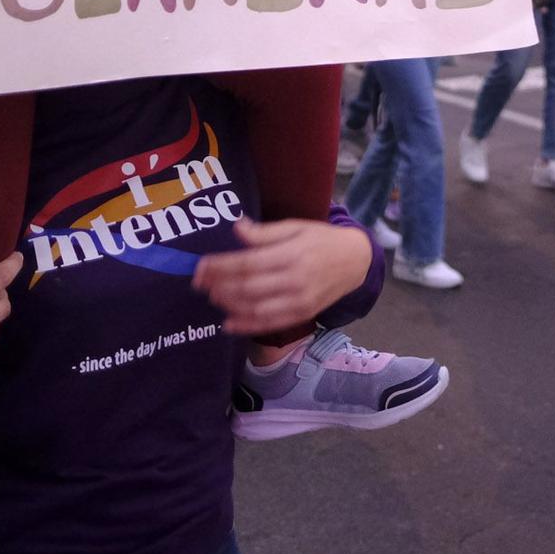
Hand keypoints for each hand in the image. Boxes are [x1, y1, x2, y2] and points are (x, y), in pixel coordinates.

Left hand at [192, 218, 372, 335]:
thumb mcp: (297, 227)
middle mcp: (295, 280)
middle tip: (198, 283)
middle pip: (248, 287)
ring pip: (256, 308)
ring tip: (212, 297)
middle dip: (219, 286)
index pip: (248, 263)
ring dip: (230, 305)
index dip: (221, 266)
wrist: (356, 261)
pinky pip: (271, 324)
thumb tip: (237, 228)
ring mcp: (299, 301)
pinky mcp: (302, 314)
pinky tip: (229, 323)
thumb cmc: (322, 240)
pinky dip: (248, 326)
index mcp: (292, 254)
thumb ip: (266, 232)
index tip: (201, 266)